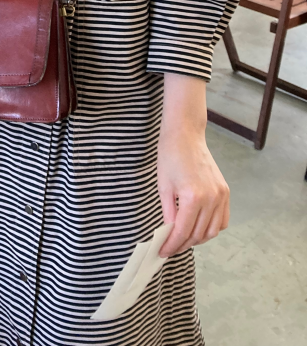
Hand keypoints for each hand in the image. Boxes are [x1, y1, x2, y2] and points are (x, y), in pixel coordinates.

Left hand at [157, 127, 229, 256]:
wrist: (186, 135)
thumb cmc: (170, 156)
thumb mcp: (164, 187)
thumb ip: (169, 214)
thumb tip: (169, 235)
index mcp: (193, 197)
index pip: (183, 232)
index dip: (172, 245)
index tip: (163, 252)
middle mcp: (211, 199)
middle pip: (198, 235)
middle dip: (183, 244)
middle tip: (171, 247)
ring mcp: (221, 196)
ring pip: (212, 231)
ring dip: (198, 239)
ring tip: (183, 239)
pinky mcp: (225, 192)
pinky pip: (222, 220)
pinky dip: (212, 229)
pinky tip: (199, 228)